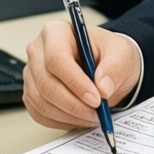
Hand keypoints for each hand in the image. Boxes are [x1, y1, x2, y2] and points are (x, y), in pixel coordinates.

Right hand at [23, 20, 142, 129]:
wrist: (105, 64)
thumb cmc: (108, 53)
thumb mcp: (121, 54)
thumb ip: (114, 68)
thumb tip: (103, 88)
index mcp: (56, 32)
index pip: (56, 59)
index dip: (75, 82)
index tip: (96, 98)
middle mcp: (38, 51)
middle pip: (46, 83)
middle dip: (73, 104)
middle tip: (97, 113)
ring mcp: (32, 74)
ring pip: (41, 102)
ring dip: (69, 115)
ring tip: (93, 116)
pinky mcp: (32, 93)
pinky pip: (40, 114)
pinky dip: (61, 121)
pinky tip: (79, 118)